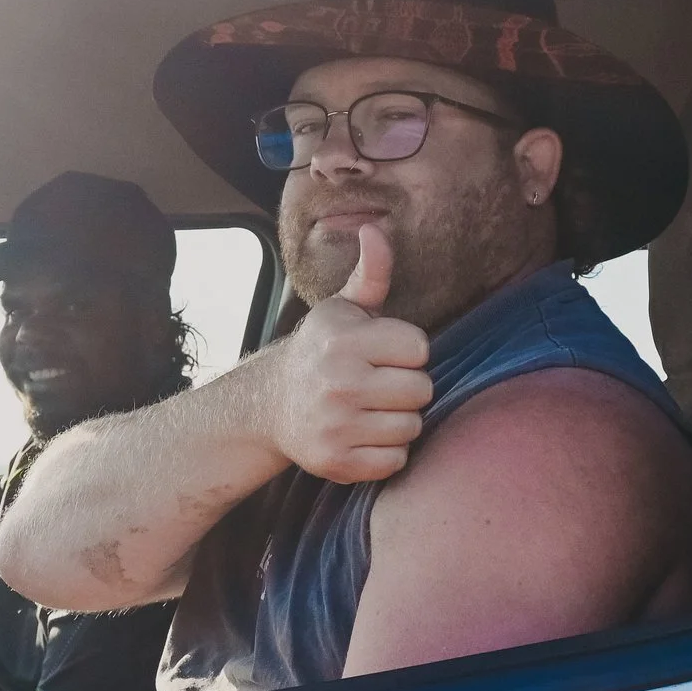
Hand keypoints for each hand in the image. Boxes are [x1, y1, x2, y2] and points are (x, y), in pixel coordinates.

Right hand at [260, 225, 431, 483]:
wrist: (270, 405)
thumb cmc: (323, 351)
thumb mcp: (342, 310)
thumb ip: (371, 273)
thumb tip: (376, 229)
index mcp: (344, 339)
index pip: (419, 348)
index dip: (407, 350)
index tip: (384, 353)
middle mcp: (338, 382)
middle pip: (421, 390)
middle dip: (407, 386)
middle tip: (381, 384)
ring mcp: (336, 425)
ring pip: (412, 427)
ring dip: (399, 420)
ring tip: (374, 409)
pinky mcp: (337, 461)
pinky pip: (396, 460)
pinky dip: (387, 452)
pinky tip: (365, 435)